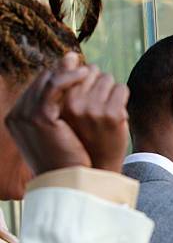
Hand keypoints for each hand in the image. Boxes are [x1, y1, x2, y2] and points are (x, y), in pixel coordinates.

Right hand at [5, 53, 90, 174]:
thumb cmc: (69, 164)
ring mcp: (25, 115)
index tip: (73, 69)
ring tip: (86, 68)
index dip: (55, 77)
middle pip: (39, 83)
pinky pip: (54, 87)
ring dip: (66, 71)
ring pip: (46, 82)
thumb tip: (67, 110)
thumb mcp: (58, 139)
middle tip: (78, 61)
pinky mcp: (40, 117)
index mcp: (18, 120)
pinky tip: (85, 75)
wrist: (68, 181)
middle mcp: (17, 116)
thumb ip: (57, 121)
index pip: (36, 90)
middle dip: (60, 70)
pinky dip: (69, 77)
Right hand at [62, 64, 129, 172]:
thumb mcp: (65, 111)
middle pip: (92, 71)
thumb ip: (66, 88)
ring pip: (108, 78)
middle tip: (97, 106)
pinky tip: (117, 112)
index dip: (84, 80)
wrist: (98, 165)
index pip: (75, 70)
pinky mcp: (113, 114)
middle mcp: (73, 104)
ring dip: (110, 90)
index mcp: (58, 101)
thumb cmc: (81, 135)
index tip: (86, 96)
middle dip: (97, 84)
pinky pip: (122, 88)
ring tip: (106, 110)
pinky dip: (122, 97)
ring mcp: (93, 109)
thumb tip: (72, 55)